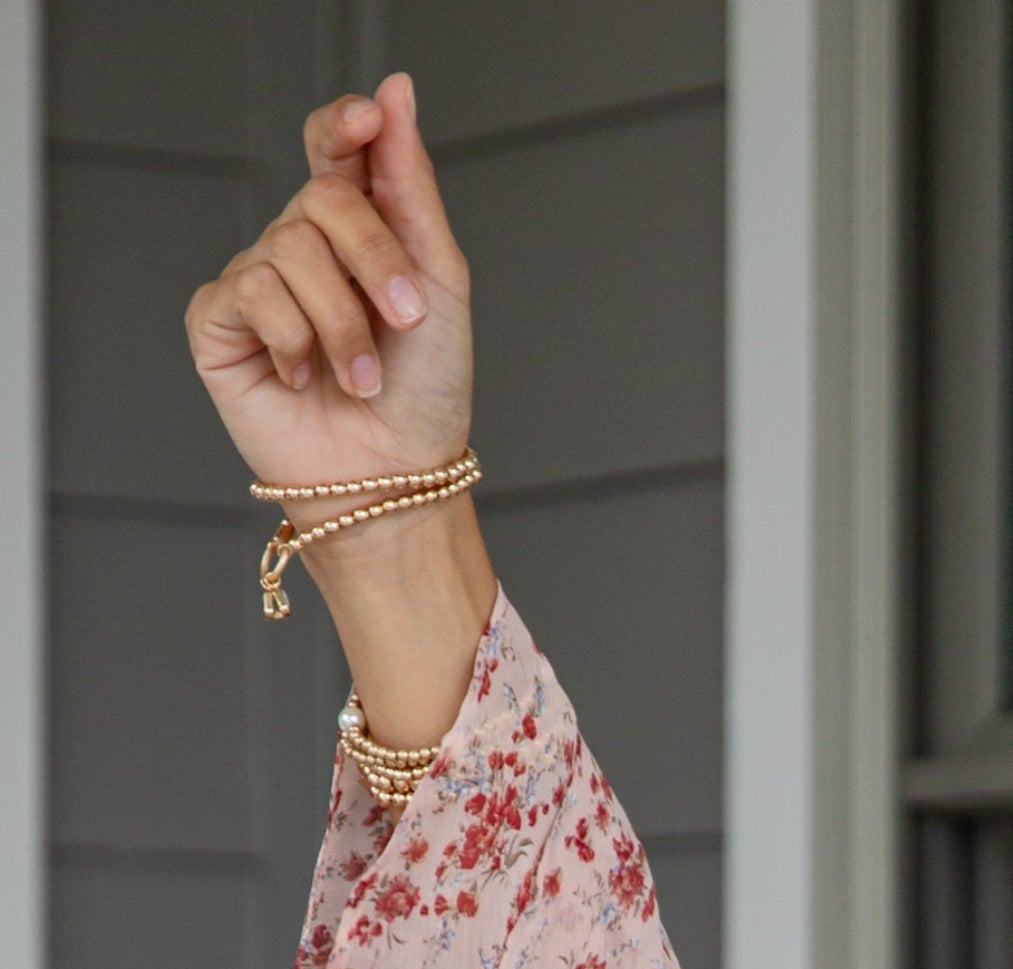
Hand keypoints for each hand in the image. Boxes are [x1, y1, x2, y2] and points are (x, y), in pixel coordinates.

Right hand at [185, 75, 470, 491]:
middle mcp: (302, 245)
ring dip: (341, 321)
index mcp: (356, 229)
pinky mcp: (220, 323)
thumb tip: (396, 91)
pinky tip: (303, 377)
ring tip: (361, 377)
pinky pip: (250, 291)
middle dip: (375, 257)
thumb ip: (412, 187)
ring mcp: (257, 280)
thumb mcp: (439, 282)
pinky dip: (292, 338)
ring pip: (289, 248)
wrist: (397, 479)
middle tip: (408, 317)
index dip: (345, 126)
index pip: (335, 148)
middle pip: (323, 197)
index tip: (369, 120)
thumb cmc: (424, 393)